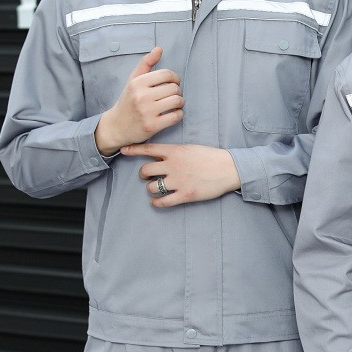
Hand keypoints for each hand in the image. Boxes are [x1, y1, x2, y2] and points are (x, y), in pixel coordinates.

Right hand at [94, 47, 182, 155]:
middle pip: (174, 88)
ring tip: (174, 104)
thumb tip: (159, 48)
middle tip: (172, 96)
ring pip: (177, 101)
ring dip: (180, 103)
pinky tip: (173, 114)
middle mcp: (141, 96)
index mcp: (137, 83)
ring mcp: (146, 112)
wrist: (117, 126)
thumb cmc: (128, 101)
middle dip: (177, 91)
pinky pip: (176, 116)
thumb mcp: (133, 80)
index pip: (167, 74)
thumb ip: (146, 63)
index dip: (175, 78)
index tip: (173, 83)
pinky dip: (178, 115)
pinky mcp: (152, 126)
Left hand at [121, 142, 241, 207]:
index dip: (133, 150)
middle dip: (143, 175)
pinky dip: (156, 202)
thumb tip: (159, 156)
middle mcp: (173, 165)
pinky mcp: (185, 195)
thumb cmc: (210, 157)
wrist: (228, 168)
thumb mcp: (190, 148)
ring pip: (152, 187)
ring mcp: (178, 181)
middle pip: (145, 171)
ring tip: (156, 188)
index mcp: (174, 151)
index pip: (148, 149)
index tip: (123, 150)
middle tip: (147, 176)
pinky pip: (163, 201)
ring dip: (151, 189)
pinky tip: (157, 201)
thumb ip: (174, 152)